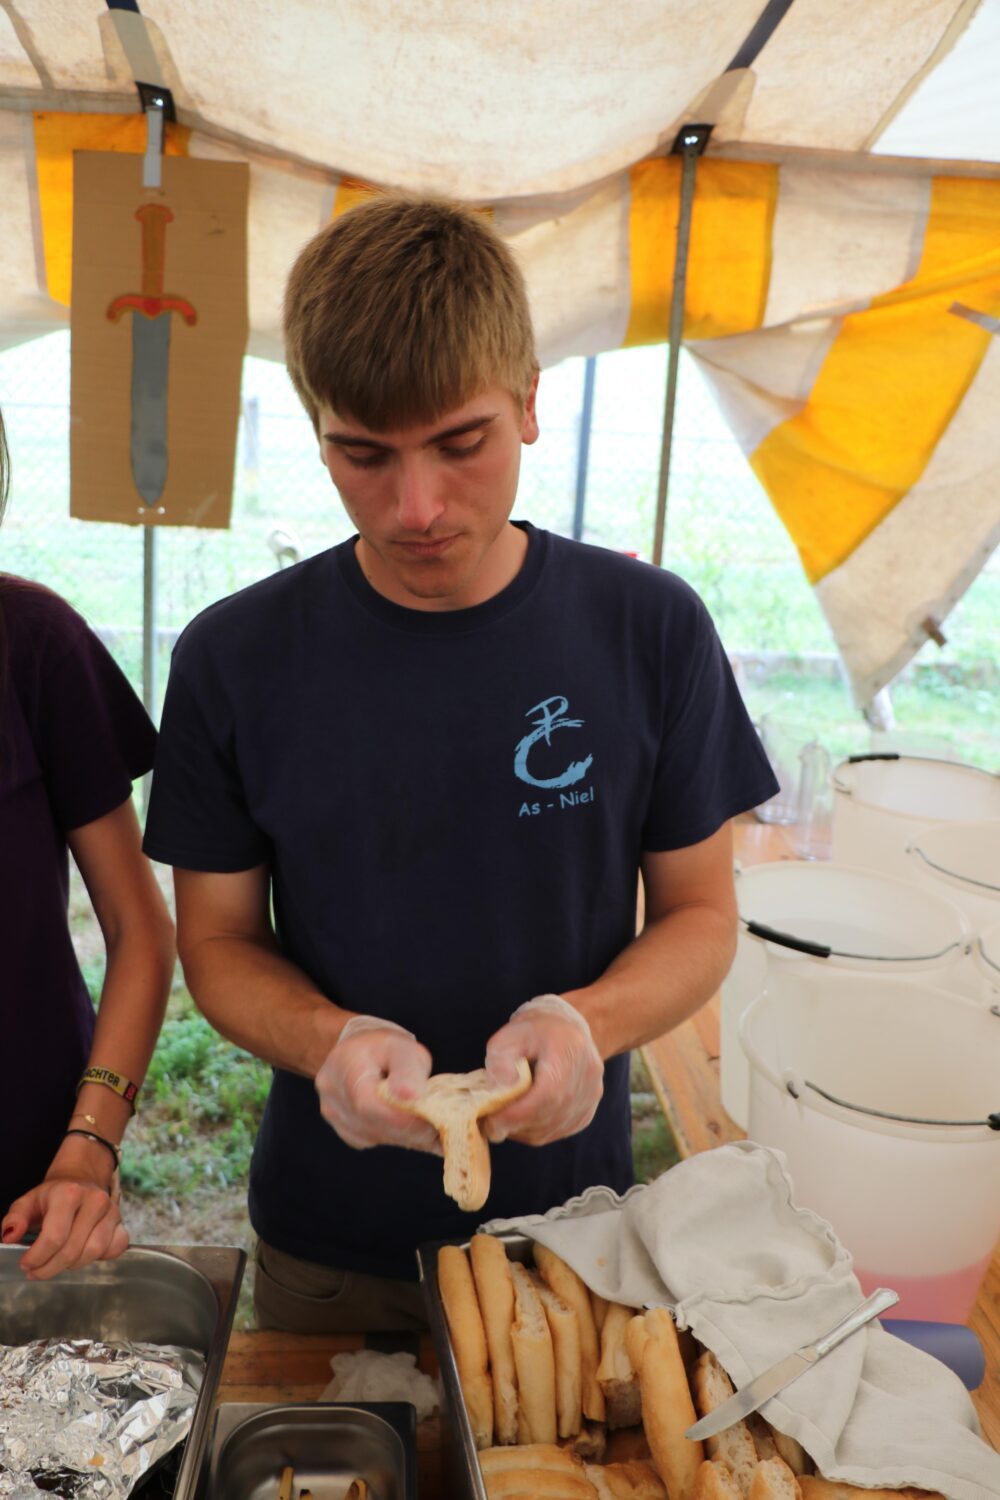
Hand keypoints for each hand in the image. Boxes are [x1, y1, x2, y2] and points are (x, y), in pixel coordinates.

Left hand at [2, 1176, 127, 1280]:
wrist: (80, 1180)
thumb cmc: (51, 1196)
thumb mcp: (27, 1202)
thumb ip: (15, 1219)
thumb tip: (9, 1236)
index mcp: (68, 1193)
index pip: (54, 1237)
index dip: (37, 1258)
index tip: (26, 1264)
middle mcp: (94, 1200)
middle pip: (72, 1250)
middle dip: (49, 1268)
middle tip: (37, 1271)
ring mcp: (112, 1211)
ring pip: (93, 1252)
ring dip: (72, 1265)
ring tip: (58, 1262)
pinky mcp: (122, 1222)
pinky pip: (114, 1249)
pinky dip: (99, 1259)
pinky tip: (83, 1255)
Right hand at [316, 1014, 440, 1151]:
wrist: (355, 1051)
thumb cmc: (381, 1046)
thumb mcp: (400, 1046)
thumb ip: (408, 1070)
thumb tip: (411, 1097)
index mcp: (345, 1069)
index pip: (370, 1105)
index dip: (404, 1118)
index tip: (436, 1120)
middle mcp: (333, 1099)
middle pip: (376, 1126)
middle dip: (414, 1128)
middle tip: (444, 1124)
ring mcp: (337, 1119)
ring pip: (380, 1137)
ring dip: (409, 1133)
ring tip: (432, 1119)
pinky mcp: (348, 1133)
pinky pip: (378, 1140)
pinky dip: (400, 1135)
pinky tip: (413, 1122)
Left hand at [483, 993, 603, 1146]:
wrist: (564, 1029)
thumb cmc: (532, 1032)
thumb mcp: (508, 1037)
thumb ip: (500, 1064)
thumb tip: (498, 1096)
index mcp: (570, 1050)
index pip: (547, 1094)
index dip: (517, 1114)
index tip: (490, 1122)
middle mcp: (588, 1076)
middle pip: (549, 1114)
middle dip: (515, 1124)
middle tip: (489, 1122)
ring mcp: (592, 1096)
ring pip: (552, 1128)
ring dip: (523, 1130)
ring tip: (503, 1116)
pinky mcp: (587, 1111)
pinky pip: (558, 1131)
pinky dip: (535, 1131)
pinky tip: (522, 1116)